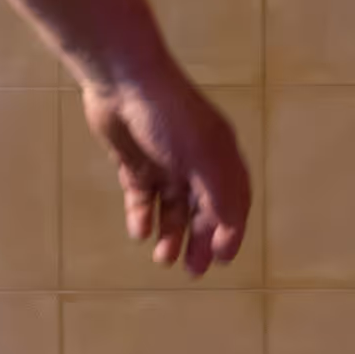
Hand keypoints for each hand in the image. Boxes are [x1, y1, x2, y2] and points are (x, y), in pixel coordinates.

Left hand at [80, 65, 251, 276]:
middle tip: (192, 271)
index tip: (222, 260)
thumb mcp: (205, 158)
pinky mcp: (134, 161)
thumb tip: (230, 236)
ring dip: (170, 234)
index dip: (230, 232)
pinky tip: (140, 231)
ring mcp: (164, 162)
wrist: (121, 83)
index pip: (233, 202)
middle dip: (199, 241)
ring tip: (162, 258)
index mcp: (220, 156)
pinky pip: (141, 197)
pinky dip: (142, 216)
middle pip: (202, 210)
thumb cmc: (169, 116)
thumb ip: (220, 198)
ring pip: (171, 208)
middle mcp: (195, 161)